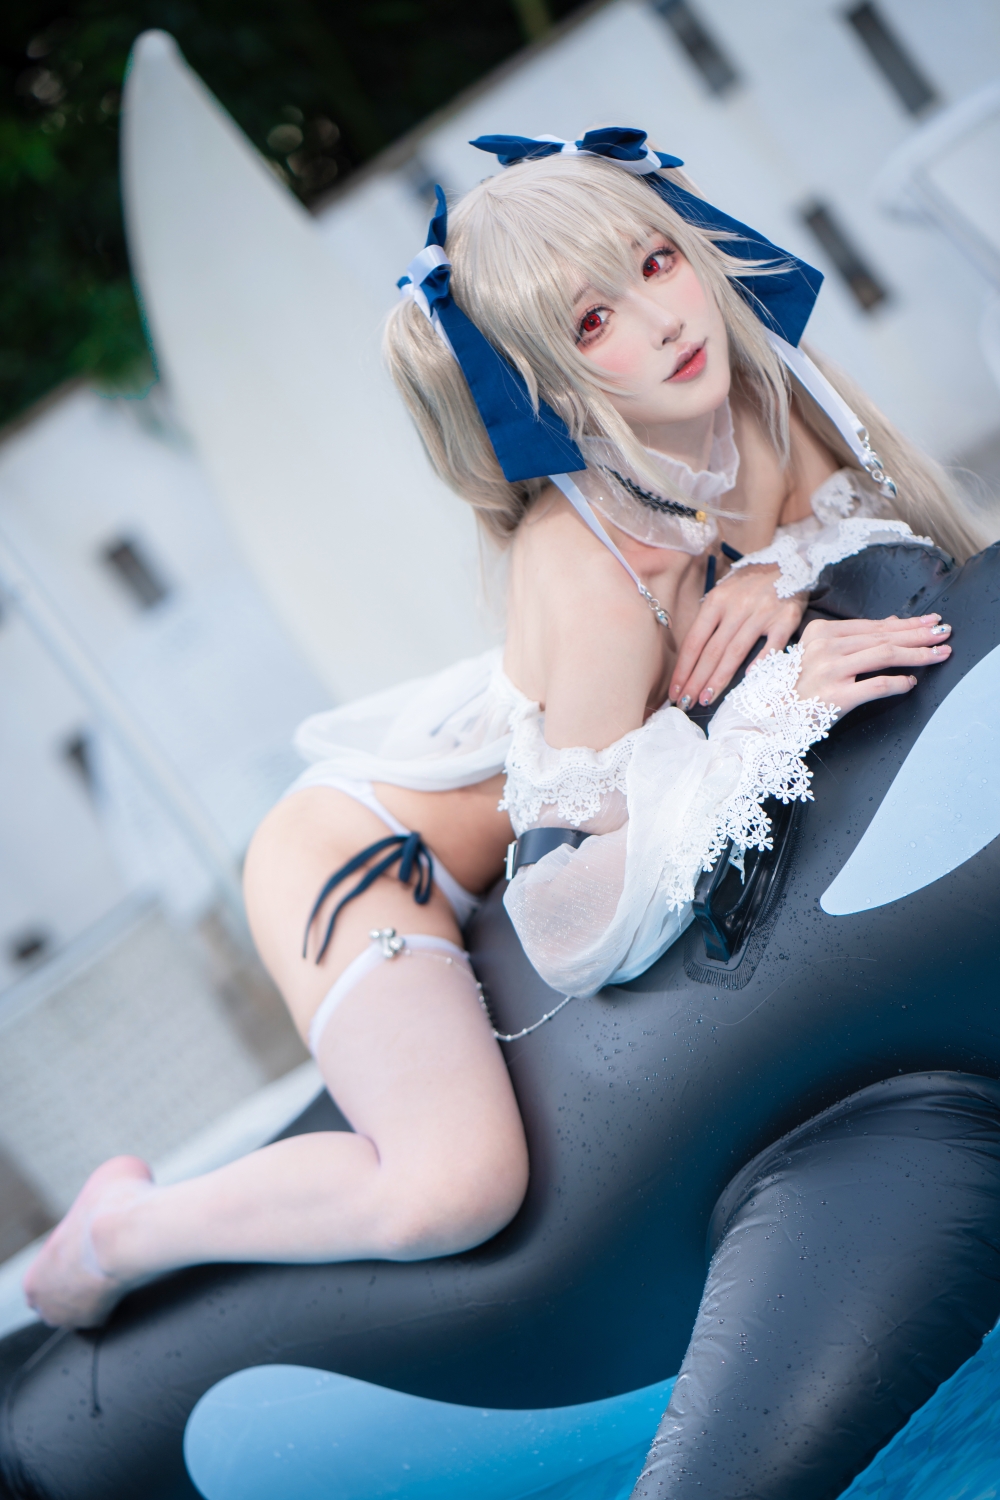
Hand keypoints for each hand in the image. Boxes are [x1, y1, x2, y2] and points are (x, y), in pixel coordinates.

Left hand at [671, 564, 805, 710]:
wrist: (788, 562)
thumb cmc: (749, 584)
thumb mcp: (723, 593)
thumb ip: (709, 620)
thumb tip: (690, 656)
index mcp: (716, 601)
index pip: (694, 641)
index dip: (683, 668)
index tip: (674, 691)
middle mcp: (736, 607)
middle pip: (712, 650)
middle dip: (696, 680)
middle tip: (686, 703)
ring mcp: (761, 613)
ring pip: (735, 651)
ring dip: (719, 678)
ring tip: (706, 699)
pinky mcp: (785, 619)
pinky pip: (771, 644)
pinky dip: (760, 661)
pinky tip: (748, 679)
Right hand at [795, 614, 951, 713]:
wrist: (766, 716)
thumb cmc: (795, 686)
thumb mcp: (820, 654)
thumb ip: (856, 638)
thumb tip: (894, 622)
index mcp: (820, 633)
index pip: (873, 625)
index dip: (906, 623)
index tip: (930, 621)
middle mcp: (824, 648)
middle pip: (882, 637)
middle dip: (918, 635)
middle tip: (944, 633)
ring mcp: (828, 671)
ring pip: (883, 656)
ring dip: (917, 655)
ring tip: (939, 653)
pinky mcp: (834, 697)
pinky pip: (874, 686)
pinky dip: (897, 683)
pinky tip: (911, 683)